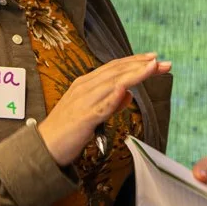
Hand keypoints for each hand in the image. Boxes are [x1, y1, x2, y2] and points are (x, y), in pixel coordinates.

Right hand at [37, 54, 170, 167]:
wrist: (43, 147)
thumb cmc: (67, 131)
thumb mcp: (92, 112)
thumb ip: (111, 102)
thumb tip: (129, 93)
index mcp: (86, 84)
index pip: (115, 68)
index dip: (135, 61)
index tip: (154, 58)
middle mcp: (85, 87)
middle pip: (117, 71)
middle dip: (142, 65)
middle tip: (163, 62)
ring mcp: (83, 101)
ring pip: (113, 83)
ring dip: (134, 74)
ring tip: (152, 67)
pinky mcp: (83, 118)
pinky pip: (102, 105)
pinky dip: (115, 97)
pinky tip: (128, 90)